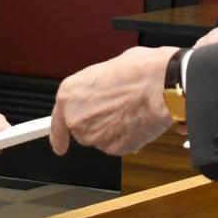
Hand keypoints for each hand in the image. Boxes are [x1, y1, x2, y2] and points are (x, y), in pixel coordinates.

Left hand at [50, 45, 174, 156]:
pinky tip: (138, 120)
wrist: (160, 86)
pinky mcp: (113, 148)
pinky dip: (128, 137)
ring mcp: (94, 136)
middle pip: (83, 130)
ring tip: (131, 110)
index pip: (57, 123)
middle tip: (118, 107)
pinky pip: (119, 145)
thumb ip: (97, 87)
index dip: (59, 136)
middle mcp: (77, 118)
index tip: (59, 145)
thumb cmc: (138, 71)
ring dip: (114, 129)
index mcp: (69, 95)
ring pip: (102, 138)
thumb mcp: (107, 68)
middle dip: (99, 123)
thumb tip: (104, 91)